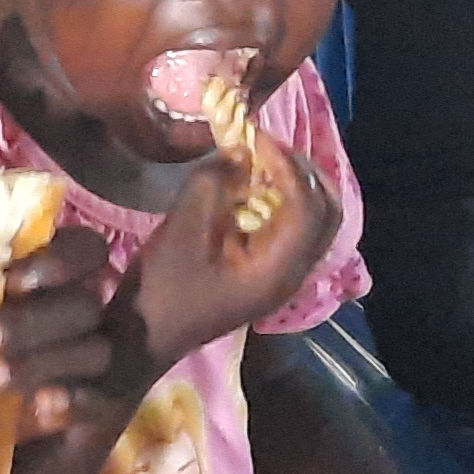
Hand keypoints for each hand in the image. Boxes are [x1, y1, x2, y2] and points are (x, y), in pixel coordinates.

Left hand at [0, 203, 123, 441]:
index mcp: (26, 267)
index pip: (82, 250)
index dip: (59, 261)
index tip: (7, 281)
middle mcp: (56, 310)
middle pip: (85, 303)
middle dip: (32, 321)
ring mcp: (64, 364)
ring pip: (93, 351)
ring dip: (40, 361)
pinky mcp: (58, 414)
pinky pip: (98, 404)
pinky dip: (74, 400)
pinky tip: (40, 405)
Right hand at [121, 145, 337, 375]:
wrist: (146, 337)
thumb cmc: (162, 289)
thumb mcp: (181, 230)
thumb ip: (213, 185)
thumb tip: (238, 152)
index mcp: (278, 271)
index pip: (308, 207)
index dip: (287, 165)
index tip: (255, 136)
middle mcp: (294, 274)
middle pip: (327, 212)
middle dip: (303, 171)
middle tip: (267, 145)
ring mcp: (285, 276)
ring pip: (315, 220)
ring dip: (295, 183)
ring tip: (260, 160)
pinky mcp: (270, 272)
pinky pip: (294, 228)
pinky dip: (282, 200)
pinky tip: (251, 186)